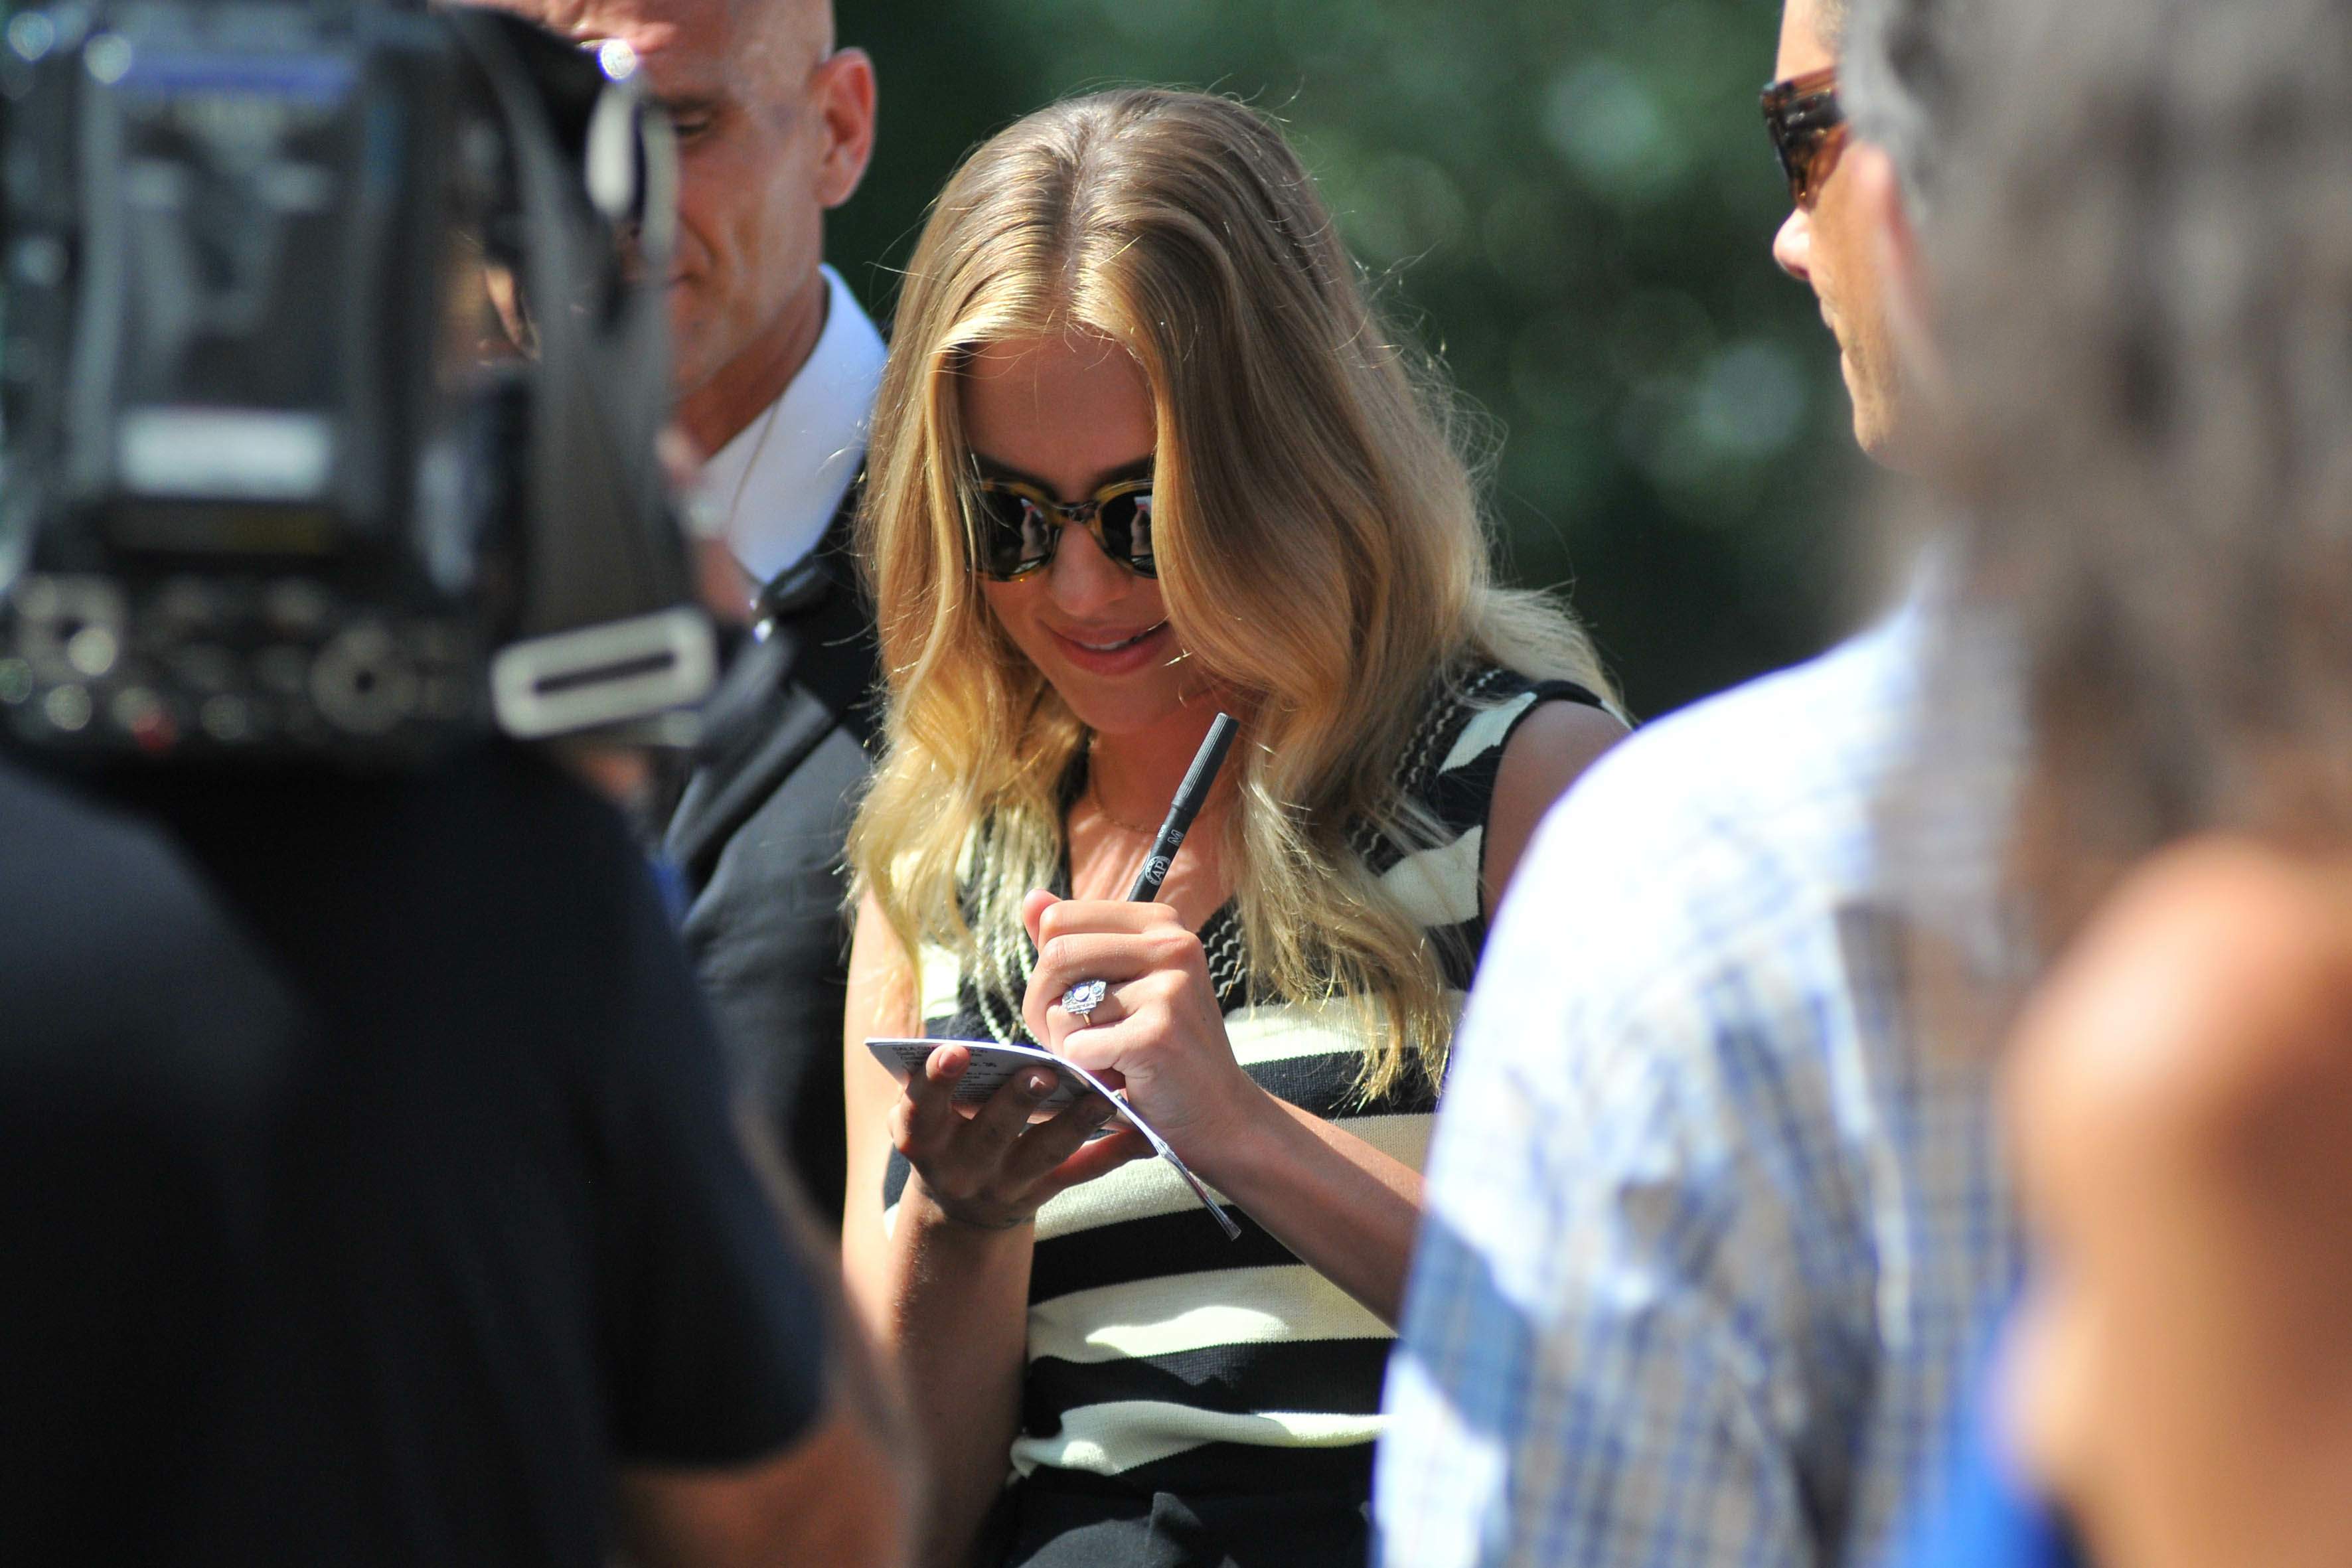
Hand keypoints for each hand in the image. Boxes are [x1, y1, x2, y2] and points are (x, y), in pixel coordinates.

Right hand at [890, 1042, 1144, 1230]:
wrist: (963, 1206)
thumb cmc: (948, 1132)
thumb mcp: (927, 1116)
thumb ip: (941, 1083)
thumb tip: (962, 1044)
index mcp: (925, 1137)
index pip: (923, 1108)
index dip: (937, 1080)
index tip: (955, 1050)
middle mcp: (963, 1166)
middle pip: (991, 1134)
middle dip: (1017, 1102)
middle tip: (1041, 1072)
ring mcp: (1006, 1184)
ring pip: (1044, 1153)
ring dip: (1075, 1123)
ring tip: (1101, 1096)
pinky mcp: (1043, 1192)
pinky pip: (1082, 1172)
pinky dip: (1115, 1153)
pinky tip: (1143, 1134)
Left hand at [1021, 889, 1265, 1161]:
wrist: (1218, 1111)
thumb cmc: (1161, 1047)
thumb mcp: (1122, 983)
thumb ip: (1075, 941)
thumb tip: (1032, 899)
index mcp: (1158, 923)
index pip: (1059, 920)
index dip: (1047, 968)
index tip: (1071, 1001)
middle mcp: (1170, 944)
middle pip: (1054, 956)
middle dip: (1043, 1007)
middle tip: (1073, 1039)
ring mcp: (1168, 988)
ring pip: (1062, 1007)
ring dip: (1068, 1046)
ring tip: (1107, 1059)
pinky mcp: (1158, 1034)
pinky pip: (1077, 1048)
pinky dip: (1086, 1072)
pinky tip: (1119, 1078)